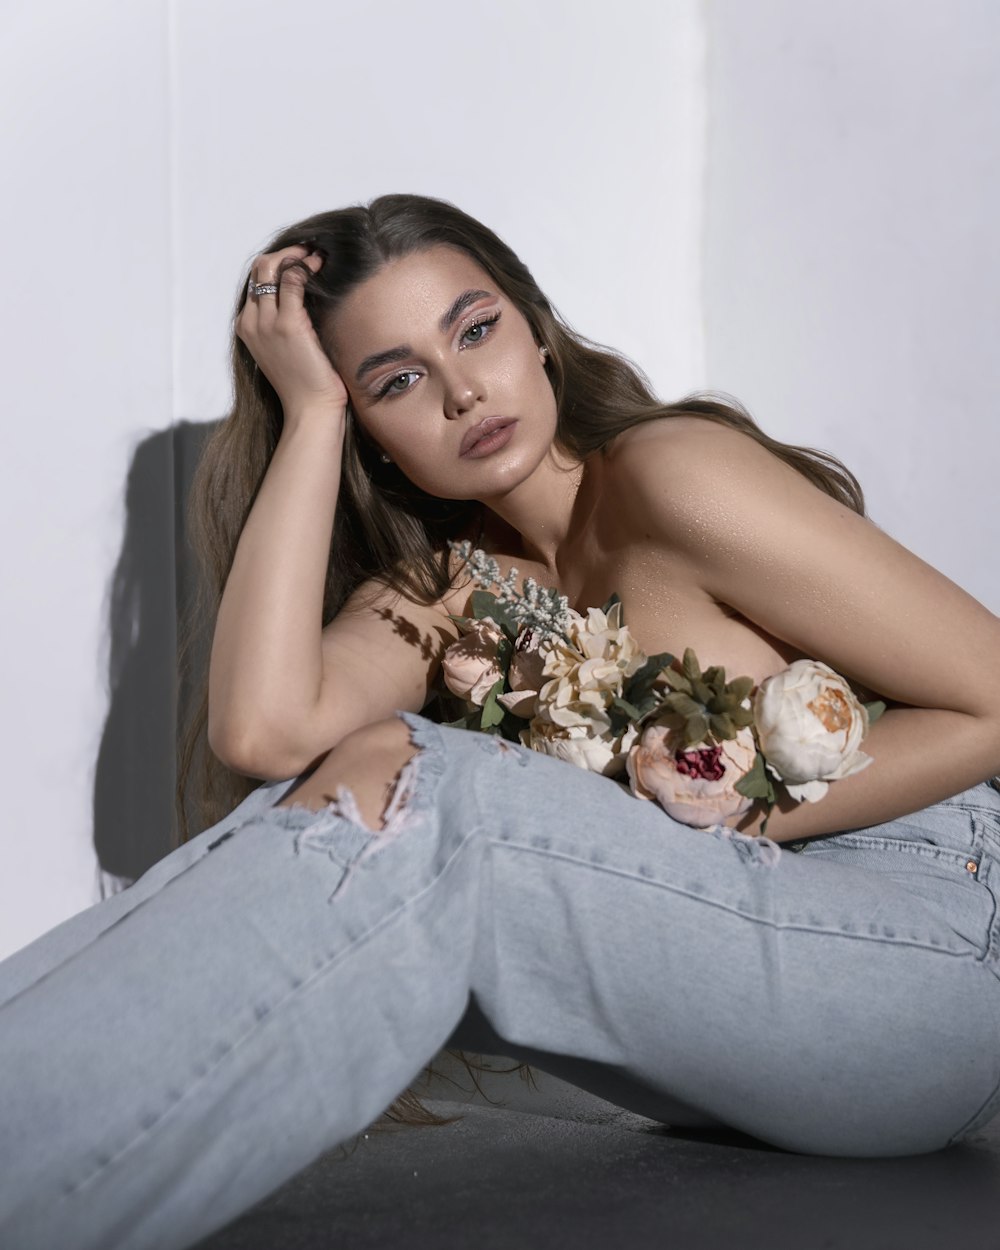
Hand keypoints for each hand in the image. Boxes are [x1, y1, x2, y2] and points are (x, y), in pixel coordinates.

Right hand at [236, 245, 348, 415]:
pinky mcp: (288, 325)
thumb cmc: (305, 383)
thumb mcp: (285, 350)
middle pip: (259, 268)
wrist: (310, 409)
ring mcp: (267, 322)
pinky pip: (292, 280)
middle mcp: (251, 321)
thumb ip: (283, 324)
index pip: (254, 281)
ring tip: (318, 256)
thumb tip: (302, 297)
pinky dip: (306, 267)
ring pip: (271, 267)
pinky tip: (321, 266)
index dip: (276, 264)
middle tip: (310, 251)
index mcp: (246, 327)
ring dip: (296, 254)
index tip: (300, 259)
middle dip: (285, 252)